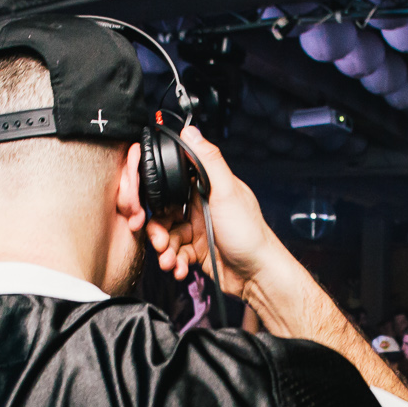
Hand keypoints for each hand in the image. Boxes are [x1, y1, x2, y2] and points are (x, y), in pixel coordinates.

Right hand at [145, 125, 286, 295]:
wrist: (258, 274)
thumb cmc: (249, 233)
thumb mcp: (227, 191)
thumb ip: (208, 161)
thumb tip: (192, 132)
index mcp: (208, 189)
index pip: (173, 186)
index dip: (157, 197)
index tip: (149, 209)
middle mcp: (202, 207)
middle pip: (165, 215)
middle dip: (158, 231)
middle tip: (161, 242)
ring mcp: (200, 230)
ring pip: (169, 237)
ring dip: (166, 251)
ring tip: (171, 261)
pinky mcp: (199, 252)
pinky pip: (177, 254)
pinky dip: (176, 263)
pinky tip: (180, 269)